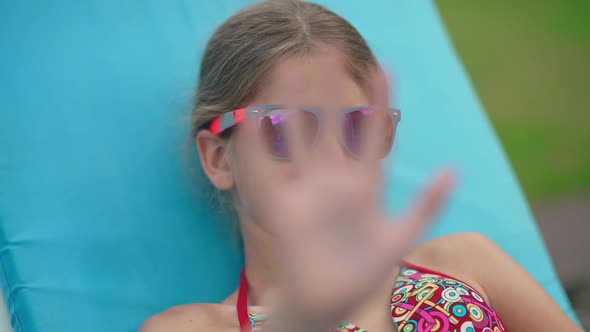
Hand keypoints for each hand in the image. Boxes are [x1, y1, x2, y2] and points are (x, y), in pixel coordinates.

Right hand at [243, 65, 455, 327]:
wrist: (329, 303)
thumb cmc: (363, 273)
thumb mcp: (400, 237)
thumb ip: (426, 205)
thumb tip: (453, 170)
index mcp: (362, 184)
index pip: (369, 132)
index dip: (377, 100)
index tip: (383, 66)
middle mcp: (332, 181)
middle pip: (330, 125)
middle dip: (329, 89)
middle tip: (327, 52)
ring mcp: (306, 192)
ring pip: (299, 139)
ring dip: (293, 105)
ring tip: (289, 70)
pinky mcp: (282, 210)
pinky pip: (268, 173)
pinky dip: (258, 147)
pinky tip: (252, 118)